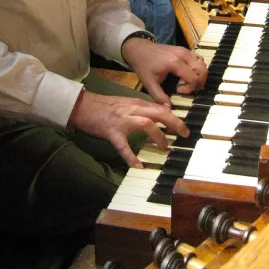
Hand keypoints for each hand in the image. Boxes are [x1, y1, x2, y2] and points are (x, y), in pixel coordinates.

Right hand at [68, 90, 189, 167]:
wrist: (83, 106)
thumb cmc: (103, 106)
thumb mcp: (125, 102)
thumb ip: (140, 108)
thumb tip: (156, 114)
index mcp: (136, 103)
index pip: (160, 108)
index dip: (174, 117)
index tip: (181, 126)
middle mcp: (133, 110)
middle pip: (159, 113)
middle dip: (175, 123)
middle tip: (184, 134)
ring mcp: (123, 121)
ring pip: (147, 125)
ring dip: (158, 136)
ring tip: (164, 147)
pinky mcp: (112, 132)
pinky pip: (124, 146)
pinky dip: (132, 157)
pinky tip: (138, 166)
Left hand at [121, 39, 207, 106]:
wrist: (139, 48)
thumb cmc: (143, 65)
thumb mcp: (149, 83)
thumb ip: (159, 97)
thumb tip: (169, 109)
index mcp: (174, 63)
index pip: (193, 78)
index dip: (190, 88)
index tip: (179, 90)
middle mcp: (183, 55)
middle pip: (202, 70)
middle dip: (199, 83)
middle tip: (189, 89)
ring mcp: (185, 50)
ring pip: (202, 64)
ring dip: (200, 75)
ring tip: (189, 83)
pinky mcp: (184, 49)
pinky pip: (198, 59)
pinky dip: (198, 68)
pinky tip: (188, 74)